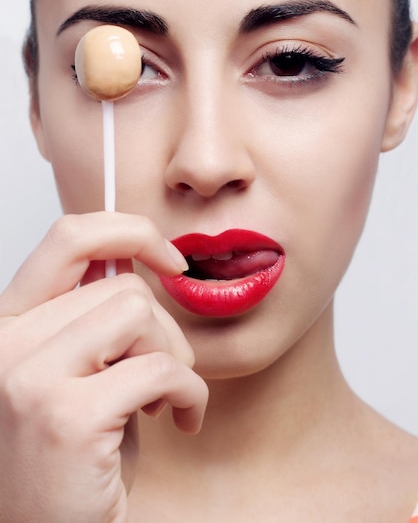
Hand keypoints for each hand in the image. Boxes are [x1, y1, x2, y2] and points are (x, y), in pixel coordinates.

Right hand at [0, 213, 207, 522]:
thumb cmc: (75, 459)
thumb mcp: (79, 371)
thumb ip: (93, 315)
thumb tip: (133, 257)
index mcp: (10, 323)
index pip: (69, 238)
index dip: (129, 231)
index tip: (168, 258)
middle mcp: (7, 343)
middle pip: (123, 286)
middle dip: (166, 327)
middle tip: (167, 370)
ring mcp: (29, 377)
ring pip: (140, 315)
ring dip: (175, 358)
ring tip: (162, 398)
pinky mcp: (67, 416)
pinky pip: (161, 368)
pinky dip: (190, 393)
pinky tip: (180, 420)